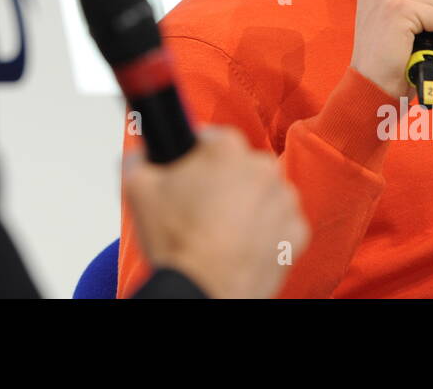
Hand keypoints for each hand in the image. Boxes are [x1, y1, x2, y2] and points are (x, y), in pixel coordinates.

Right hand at [123, 125, 308, 298]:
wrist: (202, 293)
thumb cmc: (175, 242)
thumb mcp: (136, 187)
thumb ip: (139, 156)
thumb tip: (143, 151)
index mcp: (226, 148)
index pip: (210, 139)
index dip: (194, 159)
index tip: (187, 178)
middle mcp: (262, 167)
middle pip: (238, 166)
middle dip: (222, 182)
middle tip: (200, 209)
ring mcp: (284, 200)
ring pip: (262, 193)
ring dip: (245, 205)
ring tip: (219, 231)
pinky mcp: (296, 233)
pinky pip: (279, 223)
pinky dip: (264, 233)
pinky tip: (240, 245)